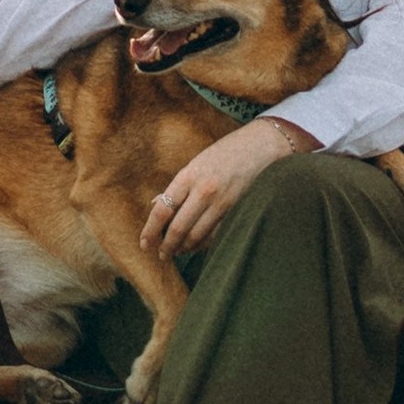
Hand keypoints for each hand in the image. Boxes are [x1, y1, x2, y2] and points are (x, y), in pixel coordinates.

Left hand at [140, 114, 302, 263]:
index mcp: (188, 176)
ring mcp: (221, 203)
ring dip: (183, 248)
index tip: (144, 244)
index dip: (150, 230)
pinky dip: (202, 245)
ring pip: (197, 236)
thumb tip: (156, 205)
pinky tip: (195, 247)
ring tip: (176, 252)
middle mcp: (203, 191)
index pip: (162, 210)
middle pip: (178, 228)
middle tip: (161, 255)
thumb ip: (177, 187)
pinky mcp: (235, 212)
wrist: (259, 148)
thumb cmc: (223, 154)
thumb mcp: (195, 164)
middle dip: (167, 246)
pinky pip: (214, 235)